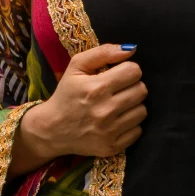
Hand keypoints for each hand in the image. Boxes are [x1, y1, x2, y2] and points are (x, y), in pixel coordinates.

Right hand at [9, 44, 145, 174]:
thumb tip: (131, 49)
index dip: (128, 70)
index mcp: (96, 88)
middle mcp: (105, 110)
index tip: (118, 75)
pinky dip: (130, 125)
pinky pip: (138, 131)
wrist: (52, 130)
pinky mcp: (112, 146)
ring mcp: (109, 131)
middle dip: (132, 86)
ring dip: (133, 106)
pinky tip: (117, 121)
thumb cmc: (66, 94)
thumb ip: (103, 53)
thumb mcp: (76, 67)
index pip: (134, 71)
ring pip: (142, 111)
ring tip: (118, 105)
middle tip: (119, 90)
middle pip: (141, 90)